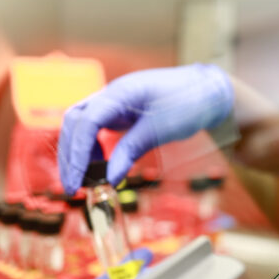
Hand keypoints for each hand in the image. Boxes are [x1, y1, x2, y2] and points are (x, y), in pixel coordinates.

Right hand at [58, 64, 233, 193]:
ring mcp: (115, 102)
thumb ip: (131, 150)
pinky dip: (92, 147)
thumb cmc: (189, 102)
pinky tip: (100, 164)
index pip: (84, 122)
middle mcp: (111, 94)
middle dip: (70, 155)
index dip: (76, 154)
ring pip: (81, 125)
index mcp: (119, 93)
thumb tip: (110, 178)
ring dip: (78, 151)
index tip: (75, 182)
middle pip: (74, 122)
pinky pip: (96, 128)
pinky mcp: (121, 111)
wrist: (209, 91)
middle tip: (72, 186)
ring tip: (84, 179)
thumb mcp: (161, 129)